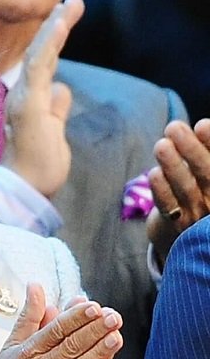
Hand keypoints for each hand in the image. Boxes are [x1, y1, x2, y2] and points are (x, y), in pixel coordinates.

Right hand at [0, 283, 120, 358]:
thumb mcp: (10, 347)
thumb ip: (28, 318)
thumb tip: (36, 287)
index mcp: (26, 352)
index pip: (55, 330)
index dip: (76, 317)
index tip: (93, 306)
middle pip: (69, 346)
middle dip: (94, 330)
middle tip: (114, 317)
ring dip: (98, 352)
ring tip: (116, 337)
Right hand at [2, 0, 83, 197]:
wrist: (25, 189)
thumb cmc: (37, 167)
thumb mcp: (53, 131)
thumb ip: (56, 108)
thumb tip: (62, 88)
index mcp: (29, 101)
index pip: (43, 64)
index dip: (54, 40)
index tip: (65, 18)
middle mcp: (23, 96)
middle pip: (41, 53)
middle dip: (56, 25)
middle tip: (73, 1)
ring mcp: (24, 99)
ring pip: (40, 53)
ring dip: (56, 27)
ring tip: (71, 5)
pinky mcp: (29, 104)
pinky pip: (39, 66)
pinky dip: (50, 43)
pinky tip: (61, 24)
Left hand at [146, 118, 209, 268]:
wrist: (194, 234)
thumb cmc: (204, 190)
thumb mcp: (206, 172)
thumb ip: (205, 151)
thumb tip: (201, 125)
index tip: (202, 124)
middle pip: (207, 173)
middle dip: (190, 149)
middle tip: (174, 127)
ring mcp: (200, 216)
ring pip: (186, 189)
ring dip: (173, 166)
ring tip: (161, 145)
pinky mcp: (178, 227)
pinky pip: (170, 208)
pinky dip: (161, 190)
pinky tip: (153, 173)